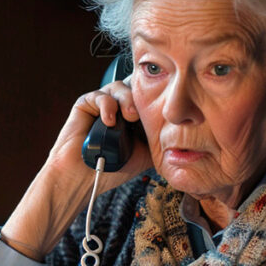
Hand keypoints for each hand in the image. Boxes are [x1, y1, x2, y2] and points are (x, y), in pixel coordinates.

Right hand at [0, 80, 151, 259]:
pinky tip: (108, 121)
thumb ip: (159, 141)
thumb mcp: (145, 155)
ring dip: (126, 100)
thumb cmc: (110, 168)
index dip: (155, 97)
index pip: (146, 97)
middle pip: (134, 88)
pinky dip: (106, 105)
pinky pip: (99, 95)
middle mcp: (118, 108)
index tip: (162, 107)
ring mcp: (102, 105)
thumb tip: (182, 136)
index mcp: (132, 117)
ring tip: (128, 117)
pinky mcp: (85, 104)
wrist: (84, 177)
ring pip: (118, 87)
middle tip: (141, 114)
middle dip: (140, 97)